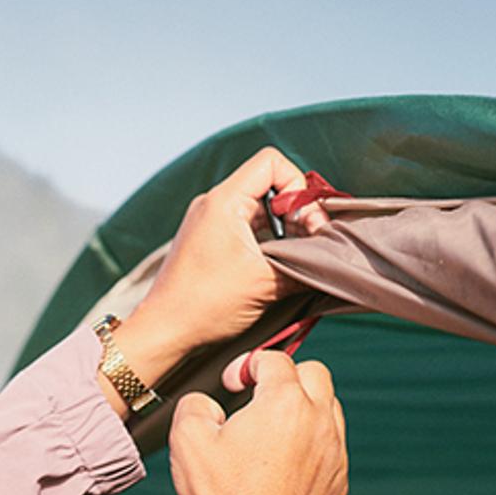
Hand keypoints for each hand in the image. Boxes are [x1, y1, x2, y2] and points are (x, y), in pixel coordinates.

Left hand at [112, 149, 309, 378]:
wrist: (164, 331)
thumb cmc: (204, 305)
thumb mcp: (266, 283)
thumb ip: (305, 264)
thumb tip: (331, 259)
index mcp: (224, 201)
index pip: (272, 163)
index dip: (298, 186)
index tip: (307, 223)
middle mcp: (214, 203)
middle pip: (270, 185)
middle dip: (297, 212)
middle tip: (311, 245)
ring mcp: (210, 221)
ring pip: (261, 210)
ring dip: (284, 231)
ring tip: (296, 260)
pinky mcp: (209, 240)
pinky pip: (248, 228)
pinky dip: (268, 243)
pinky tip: (277, 269)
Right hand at [167, 351, 347, 494]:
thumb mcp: (187, 438)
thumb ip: (196, 403)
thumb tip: (209, 404)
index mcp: (284, 402)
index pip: (273, 359)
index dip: (247, 364)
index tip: (232, 383)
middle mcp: (318, 420)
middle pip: (314, 373)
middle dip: (286, 377)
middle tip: (259, 397)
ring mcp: (334, 451)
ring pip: (329, 407)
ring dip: (304, 407)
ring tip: (273, 428)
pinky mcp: (338, 479)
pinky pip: (332, 445)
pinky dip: (312, 443)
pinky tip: (285, 462)